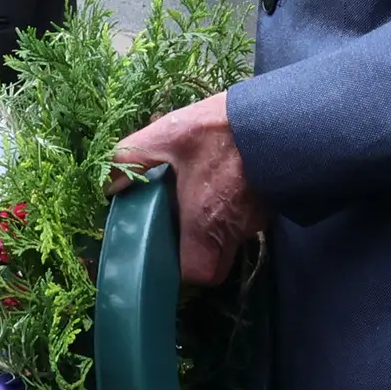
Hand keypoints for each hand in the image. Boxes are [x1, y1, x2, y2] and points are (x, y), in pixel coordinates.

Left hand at [112, 92, 266, 285]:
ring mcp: (258, 219)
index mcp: (206, 223)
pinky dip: (234, 207)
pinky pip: (248, 218)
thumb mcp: (167, 135)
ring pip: (233, 239)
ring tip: (202, 191)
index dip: (181, 269)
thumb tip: (110, 186)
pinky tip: (226, 180)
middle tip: (183, 222)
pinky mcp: (272, 203)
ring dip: (216, 225)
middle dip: (199, 251)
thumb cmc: (220, 130)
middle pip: (217, 264)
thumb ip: (132, 159)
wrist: (280, 114)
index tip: (167, 246)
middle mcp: (234, 230)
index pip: (196, 274)